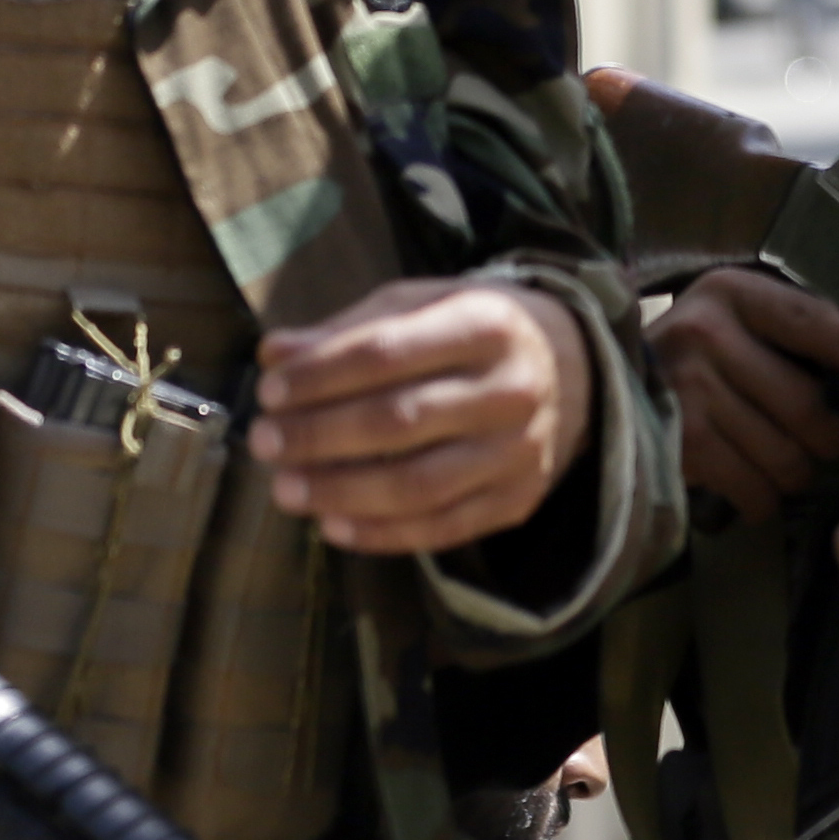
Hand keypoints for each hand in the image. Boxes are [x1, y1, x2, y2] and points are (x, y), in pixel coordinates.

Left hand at [250, 278, 593, 555]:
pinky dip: (380, 534)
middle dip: (318, 435)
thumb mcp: (424, 305)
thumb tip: (276, 355)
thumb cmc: (478, 331)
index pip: (385, 353)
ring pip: (415, 484)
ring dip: (339, 491)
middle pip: (397, 421)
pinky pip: (441, 528)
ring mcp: (519, 451)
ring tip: (285, 488)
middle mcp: (510, 389)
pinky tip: (332, 525)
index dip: (319, 376)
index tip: (269, 390)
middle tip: (264, 441)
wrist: (574, 369)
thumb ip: (351, 329)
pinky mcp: (518, 499)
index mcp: (485, 324)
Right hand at [655, 266, 838, 522]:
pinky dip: (765, 499)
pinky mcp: (680, 445)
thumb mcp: (733, 317)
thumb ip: (794, 328)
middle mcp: (706, 335)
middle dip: (830, 436)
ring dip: (798, 472)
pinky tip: (759, 489)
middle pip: (806, 404)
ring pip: (785, 455)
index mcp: (729, 293)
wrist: (597, 387)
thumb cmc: (689, 355)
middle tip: (830, 443)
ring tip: (792, 466)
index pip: (813, 322)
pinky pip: (754, 489)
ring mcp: (689, 392)